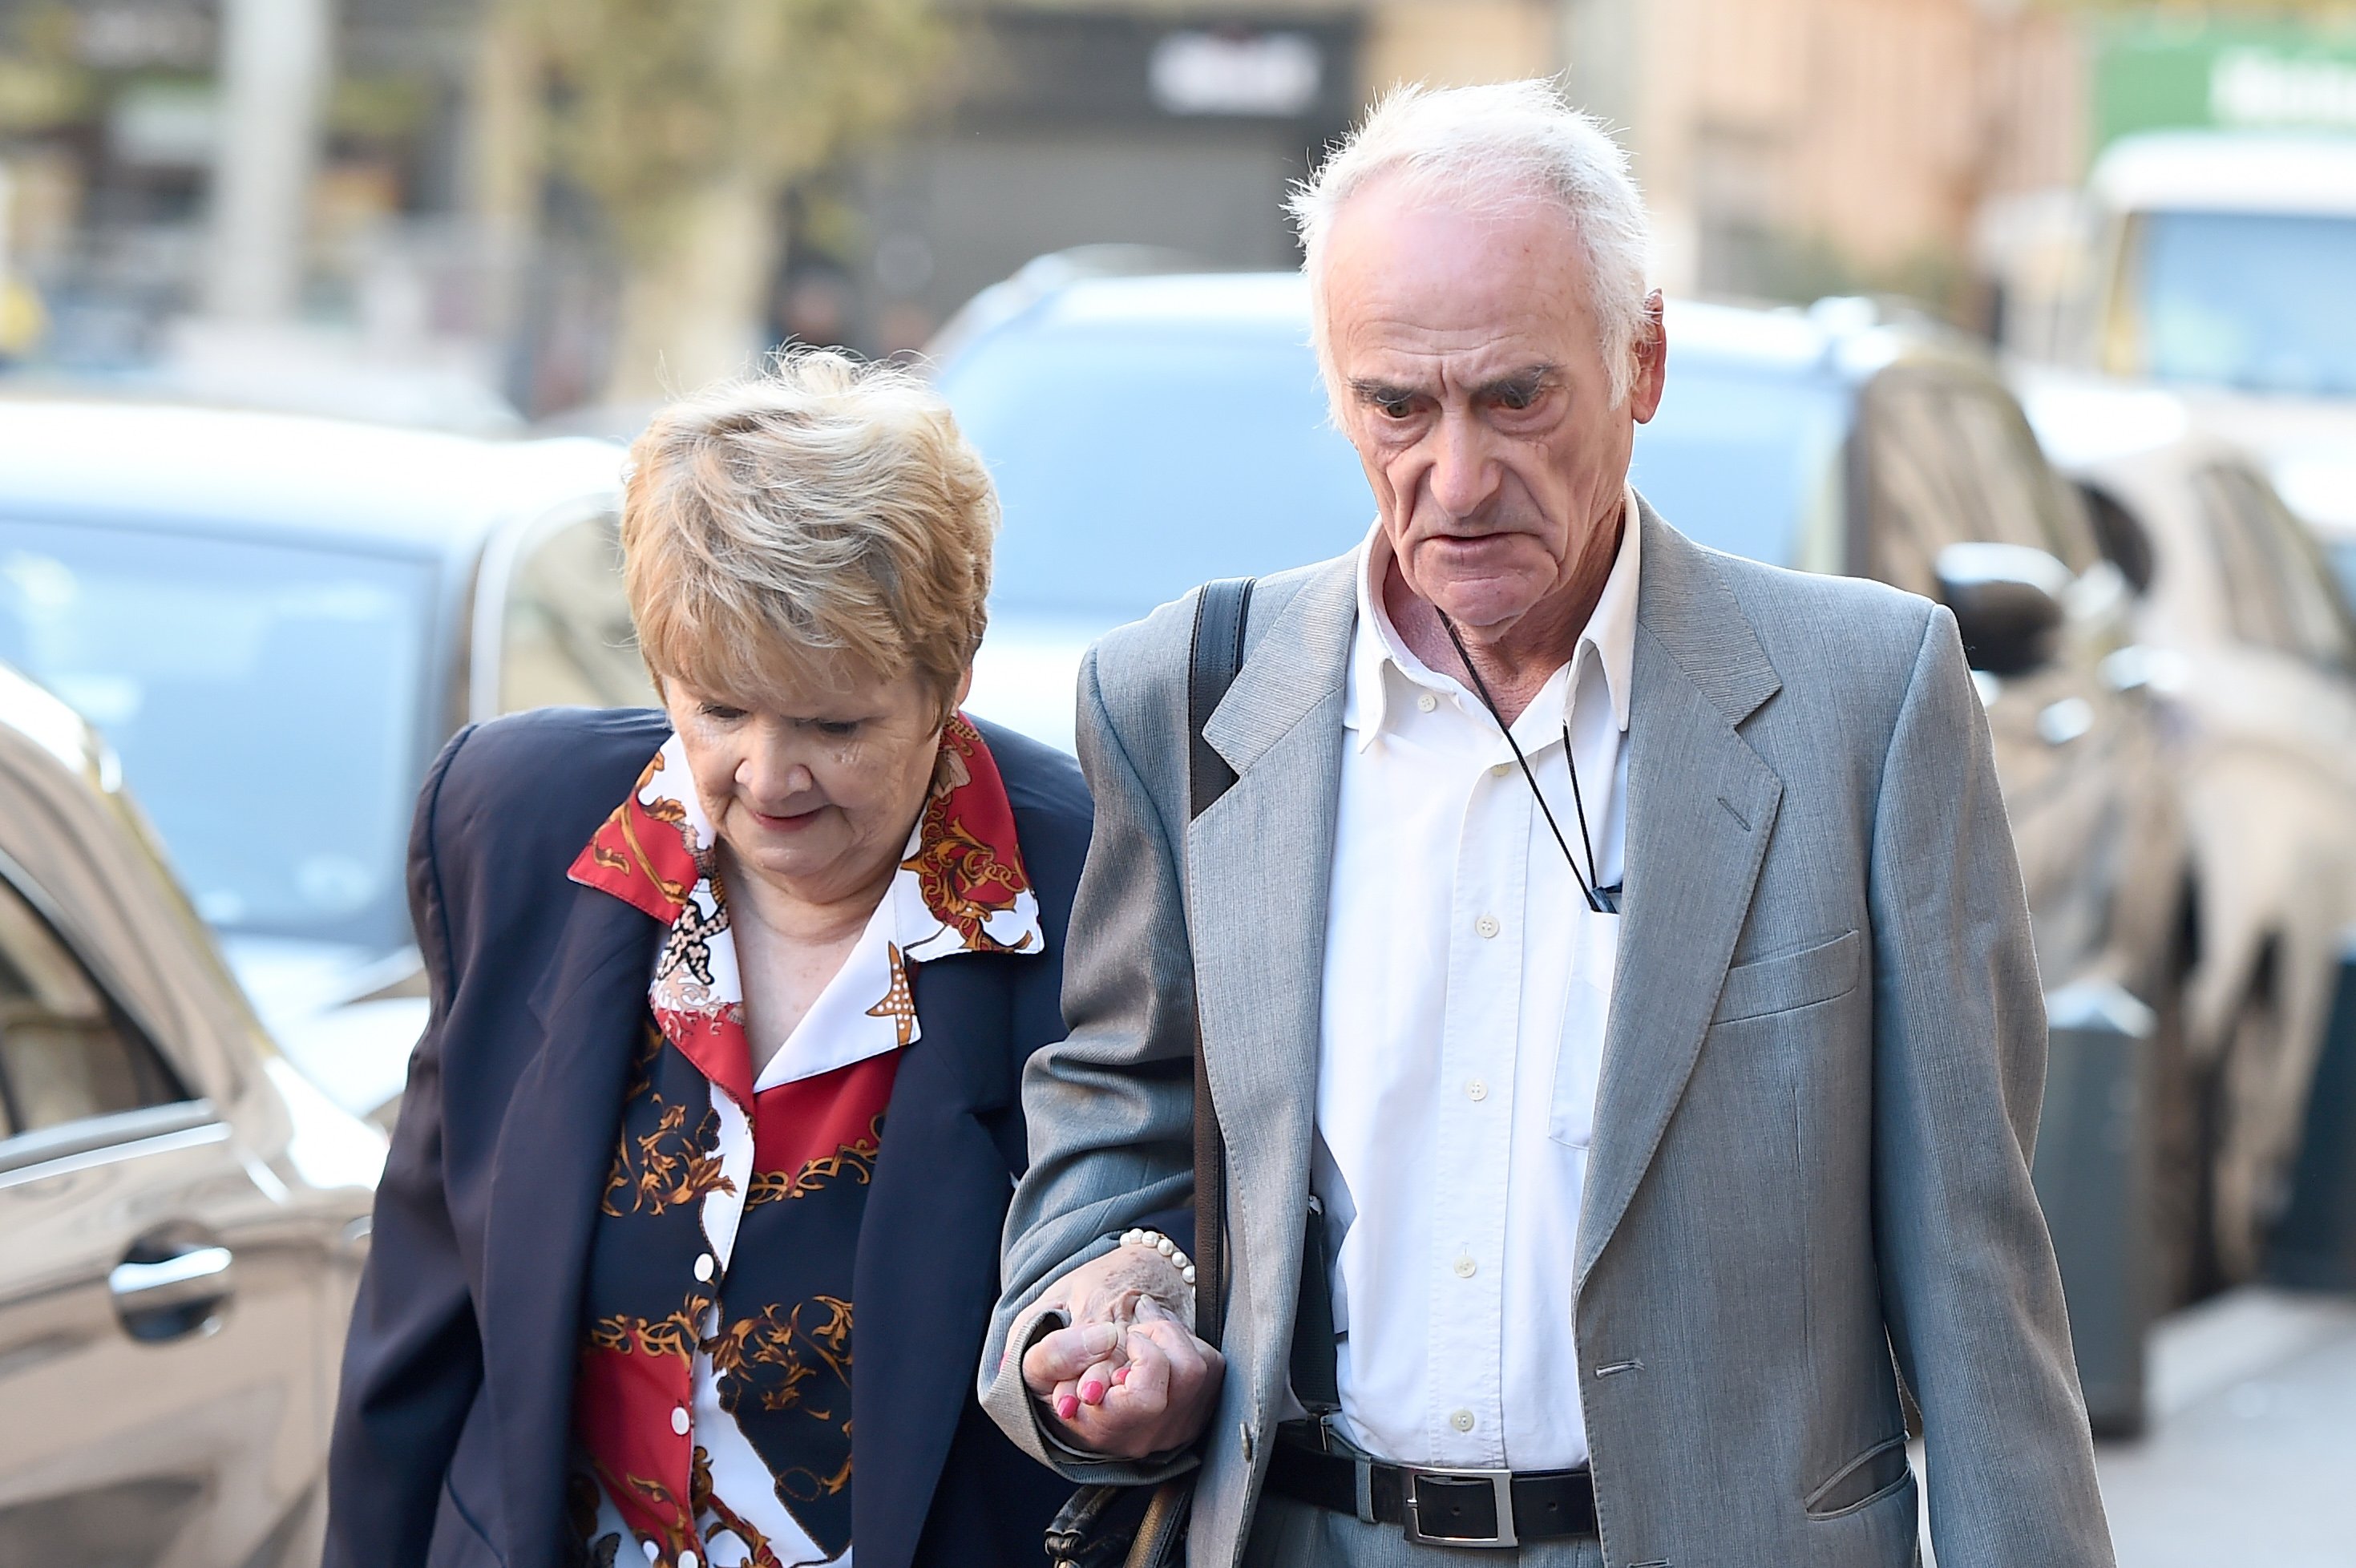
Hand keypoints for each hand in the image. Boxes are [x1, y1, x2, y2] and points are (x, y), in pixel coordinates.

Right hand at [1018, 1248, 1223, 1458]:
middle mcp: (1142, 1436)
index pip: (1146, 1398)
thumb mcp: (1035, 1363)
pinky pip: (1208, 1365)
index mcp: (1101, 1430)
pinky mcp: (1197, 1411)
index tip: (1116, 1339)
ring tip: (1138, 1332)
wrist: (1078, 1378)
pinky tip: (1155, 1343)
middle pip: (1184, 1376)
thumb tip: (1106, 1338)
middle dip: (1153, 1335)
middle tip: (1125, 1332)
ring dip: (1167, 1334)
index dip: (1140, 1358)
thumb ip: (1056, 1354)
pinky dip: (1183, 1341)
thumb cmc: (1057, 1373)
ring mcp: (1173, 1427)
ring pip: (1197, 1368)